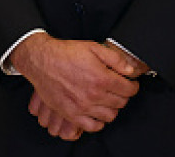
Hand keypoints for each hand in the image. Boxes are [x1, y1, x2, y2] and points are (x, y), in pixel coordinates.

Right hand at [10, 34, 140, 133]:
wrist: (41, 61)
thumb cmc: (65, 54)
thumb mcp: (93, 47)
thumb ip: (115, 59)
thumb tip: (130, 70)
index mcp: (101, 78)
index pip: (128, 90)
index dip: (133, 86)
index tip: (130, 84)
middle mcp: (94, 95)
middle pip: (121, 103)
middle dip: (123, 96)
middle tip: (118, 90)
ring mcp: (82, 107)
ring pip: (109, 116)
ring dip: (112, 108)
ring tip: (107, 101)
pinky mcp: (71, 114)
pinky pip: (92, 126)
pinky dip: (98, 122)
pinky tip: (96, 113)